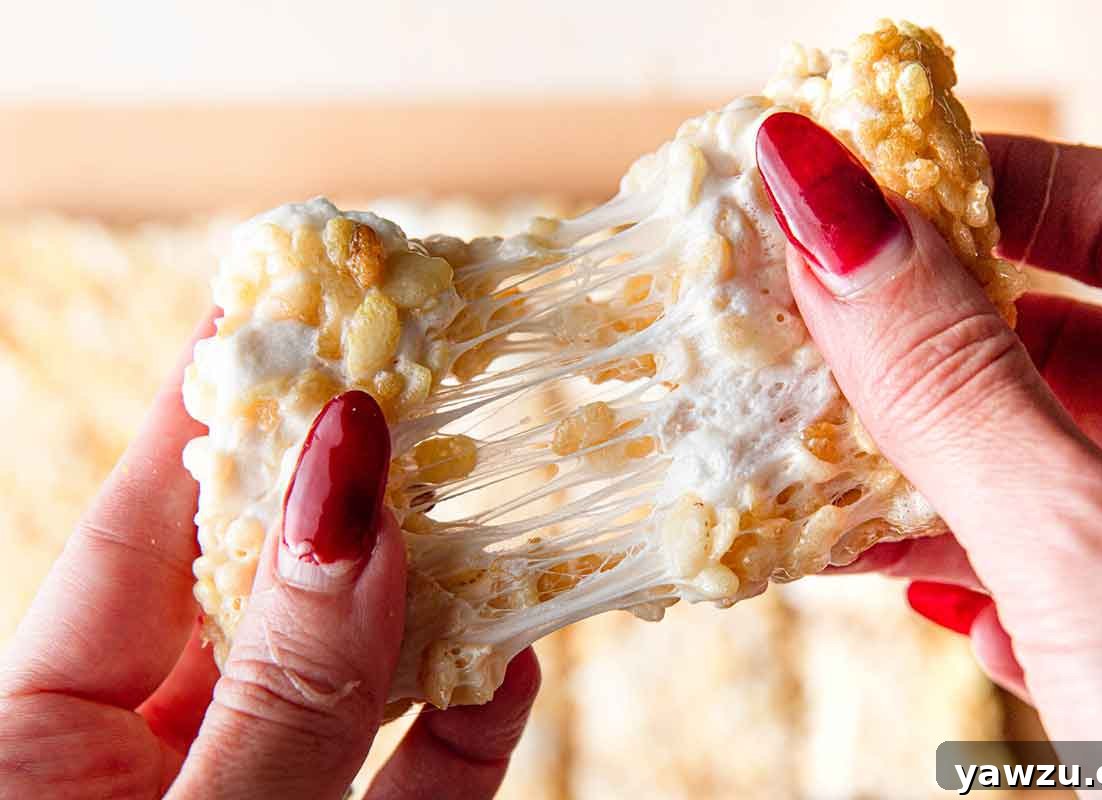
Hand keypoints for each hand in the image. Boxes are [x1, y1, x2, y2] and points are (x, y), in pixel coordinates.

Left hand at [0, 314, 538, 798]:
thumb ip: (286, 681)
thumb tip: (353, 483)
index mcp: (45, 751)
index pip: (132, 540)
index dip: (200, 418)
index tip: (258, 306)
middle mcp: (151, 768)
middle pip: (257, 593)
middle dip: (341, 493)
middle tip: (411, 380)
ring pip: (347, 684)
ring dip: (431, 606)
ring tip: (491, 505)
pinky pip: (410, 782)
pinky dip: (465, 726)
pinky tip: (512, 659)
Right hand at [757, 113, 1101, 740]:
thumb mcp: (1085, 540)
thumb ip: (952, 378)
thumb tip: (827, 213)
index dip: (981, 186)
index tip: (847, 194)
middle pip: (1064, 329)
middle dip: (924, 340)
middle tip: (803, 334)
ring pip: (1042, 452)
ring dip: (927, 464)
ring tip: (823, 473)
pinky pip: (1052, 551)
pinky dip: (976, 560)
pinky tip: (928, 593)